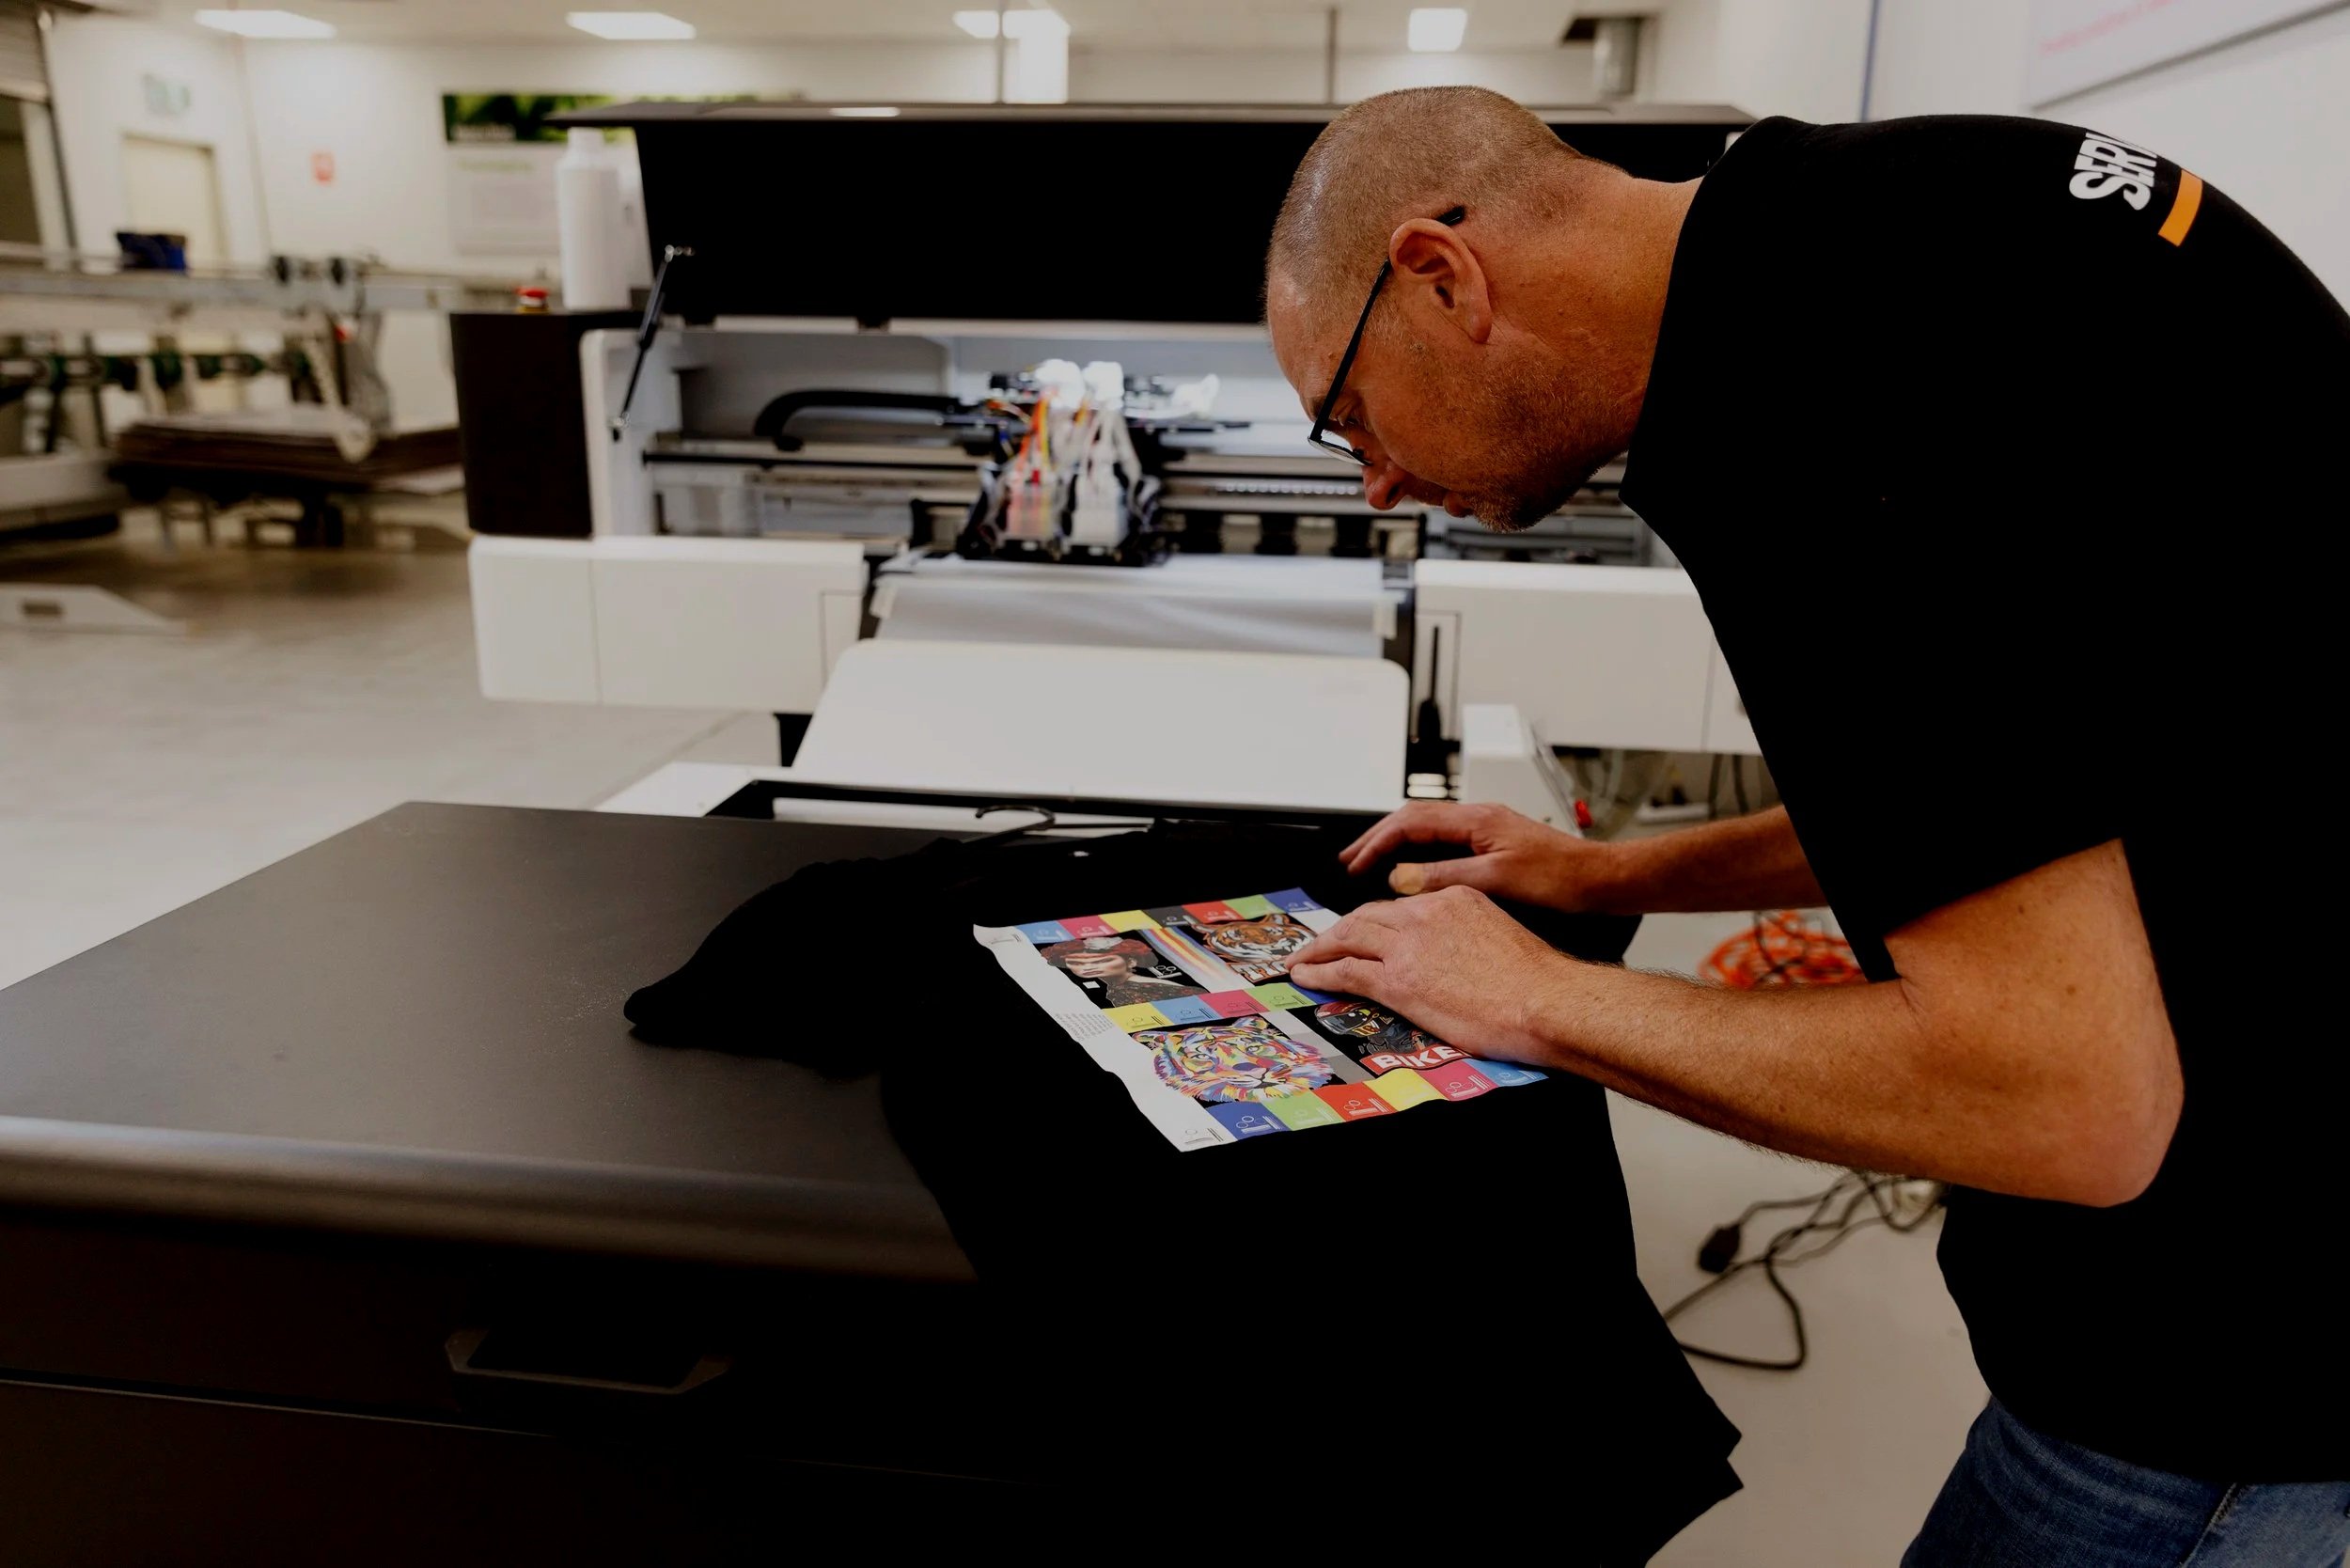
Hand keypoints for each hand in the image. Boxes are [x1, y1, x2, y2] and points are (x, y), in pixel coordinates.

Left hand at [1288, 886, 1575, 1065]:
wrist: (1544, 1001)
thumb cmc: (1536, 982)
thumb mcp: (1500, 936)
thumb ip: (1468, 936)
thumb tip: (1455, 957)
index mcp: (1455, 898)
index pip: (1400, 903)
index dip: (1374, 919)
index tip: (1362, 930)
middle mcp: (1426, 914)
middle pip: (1366, 915)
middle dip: (1338, 929)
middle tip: (1318, 942)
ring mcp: (1409, 946)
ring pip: (1347, 936)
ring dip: (1318, 948)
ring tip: (1301, 959)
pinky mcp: (1398, 981)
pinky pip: (1345, 970)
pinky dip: (1320, 972)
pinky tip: (1306, 976)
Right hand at [1339, 802, 1622, 910]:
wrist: (1600, 881)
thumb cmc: (1562, 878)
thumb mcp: (1497, 880)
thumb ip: (1445, 876)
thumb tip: (1401, 878)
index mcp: (1476, 819)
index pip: (1411, 822)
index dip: (1378, 843)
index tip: (1356, 865)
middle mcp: (1479, 818)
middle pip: (1413, 819)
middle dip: (1377, 838)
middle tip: (1349, 860)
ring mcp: (1486, 830)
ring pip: (1427, 829)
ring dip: (1396, 844)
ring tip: (1370, 862)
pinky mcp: (1494, 845)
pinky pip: (1443, 842)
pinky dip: (1418, 853)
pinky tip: (1412, 870)